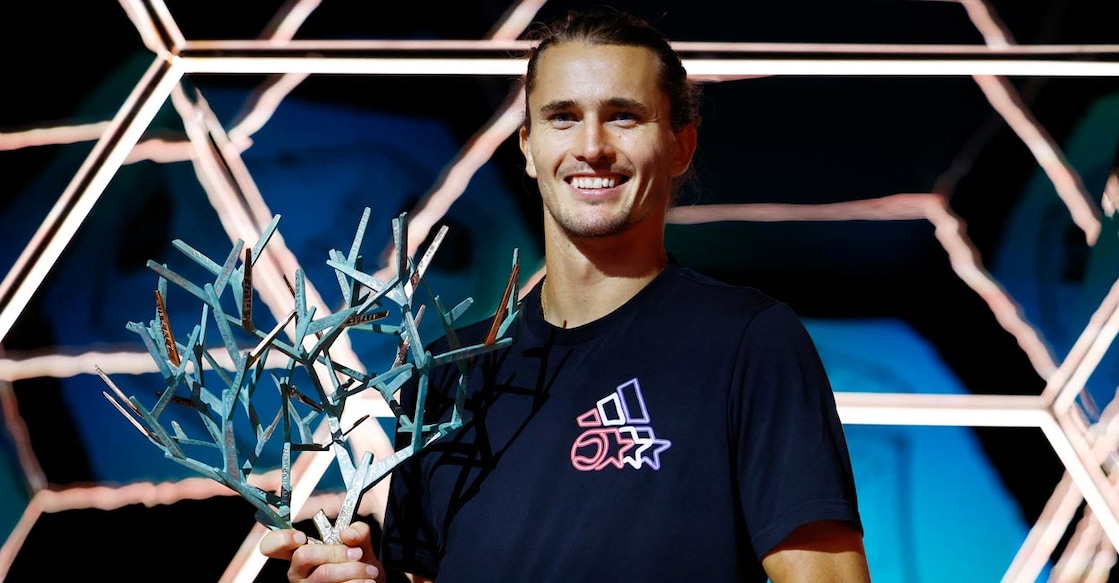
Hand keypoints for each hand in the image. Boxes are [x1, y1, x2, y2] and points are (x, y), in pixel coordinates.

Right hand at [260, 522, 385, 582]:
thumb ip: (357, 532)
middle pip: (303, 556)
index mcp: (301, 553)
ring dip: (353, 570)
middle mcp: (298, 573)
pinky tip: (366, 582)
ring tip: (370, 571)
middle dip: (335, 552)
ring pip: (323, 574)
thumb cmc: (360, 564)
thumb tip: (347, 533)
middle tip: (357, 553)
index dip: (281, 539)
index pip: (272, 546)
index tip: (301, 536)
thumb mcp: (361, 544)